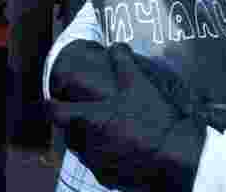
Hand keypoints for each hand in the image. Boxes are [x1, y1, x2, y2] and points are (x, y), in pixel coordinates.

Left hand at [47, 43, 225, 189]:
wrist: (175, 157)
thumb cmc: (154, 119)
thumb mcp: (139, 84)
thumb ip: (123, 62)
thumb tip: (115, 46)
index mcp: (89, 118)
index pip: (54, 112)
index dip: (49, 105)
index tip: (49, 100)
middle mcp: (87, 143)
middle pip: (67, 132)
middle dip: (70, 121)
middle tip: (81, 113)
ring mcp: (96, 164)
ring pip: (80, 149)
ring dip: (85, 138)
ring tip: (103, 129)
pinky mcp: (108, 179)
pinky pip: (97, 165)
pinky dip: (101, 156)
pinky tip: (118, 148)